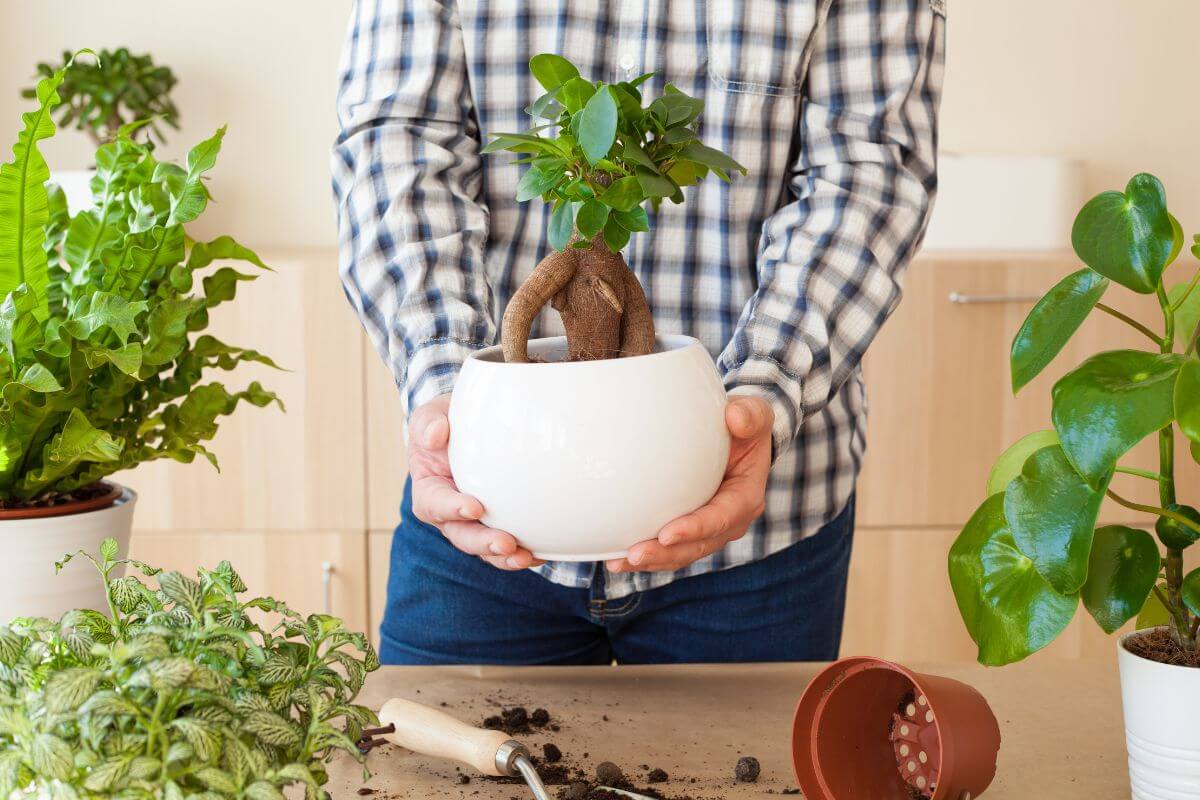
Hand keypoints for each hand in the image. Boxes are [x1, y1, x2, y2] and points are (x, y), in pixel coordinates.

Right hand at [408, 395, 543, 569]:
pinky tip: (541, 553)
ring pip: (484, 549)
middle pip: (461, 535)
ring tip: (525, 557)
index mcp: (429, 489)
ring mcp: (473, 524)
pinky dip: (522, 552)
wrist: (470, 430)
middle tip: (505, 543)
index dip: (451, 509)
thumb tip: (436, 435)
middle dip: (482, 543)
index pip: (434, 503)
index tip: (475, 507)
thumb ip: (428, 423)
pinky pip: (506, 546)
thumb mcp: (432, 415)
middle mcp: (449, 514)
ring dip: (503, 556)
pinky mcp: (496, 526)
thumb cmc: (448, 423)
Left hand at [607, 395, 773, 573]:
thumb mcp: (754, 415)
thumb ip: (749, 415)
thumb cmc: (744, 426)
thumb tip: (735, 417)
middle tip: (633, 555)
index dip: (696, 529)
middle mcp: (730, 521)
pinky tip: (615, 557)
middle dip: (666, 554)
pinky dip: (646, 554)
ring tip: (618, 562)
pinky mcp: (691, 530)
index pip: (722, 518)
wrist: (738, 438)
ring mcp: (710, 529)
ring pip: (681, 553)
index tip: (667, 534)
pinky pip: (669, 548)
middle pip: (698, 546)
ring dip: (652, 560)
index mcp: (745, 497)